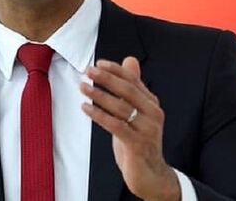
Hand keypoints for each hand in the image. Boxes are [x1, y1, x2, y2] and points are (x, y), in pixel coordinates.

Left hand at [80, 57, 180, 200]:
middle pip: (128, 90)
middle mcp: (153, 114)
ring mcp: (147, 130)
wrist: (151, 174)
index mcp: (152, 104)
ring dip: (98, 95)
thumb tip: (130, 60)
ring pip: (120, 107)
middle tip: (88, 71)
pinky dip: (99, 115)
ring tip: (82, 87)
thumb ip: (132, 88)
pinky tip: (85, 108)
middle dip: (106, 79)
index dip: (116, 70)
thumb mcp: (135, 112)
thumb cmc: (139, 140)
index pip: (133, 81)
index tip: (98, 63)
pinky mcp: (138, 144)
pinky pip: (116, 126)